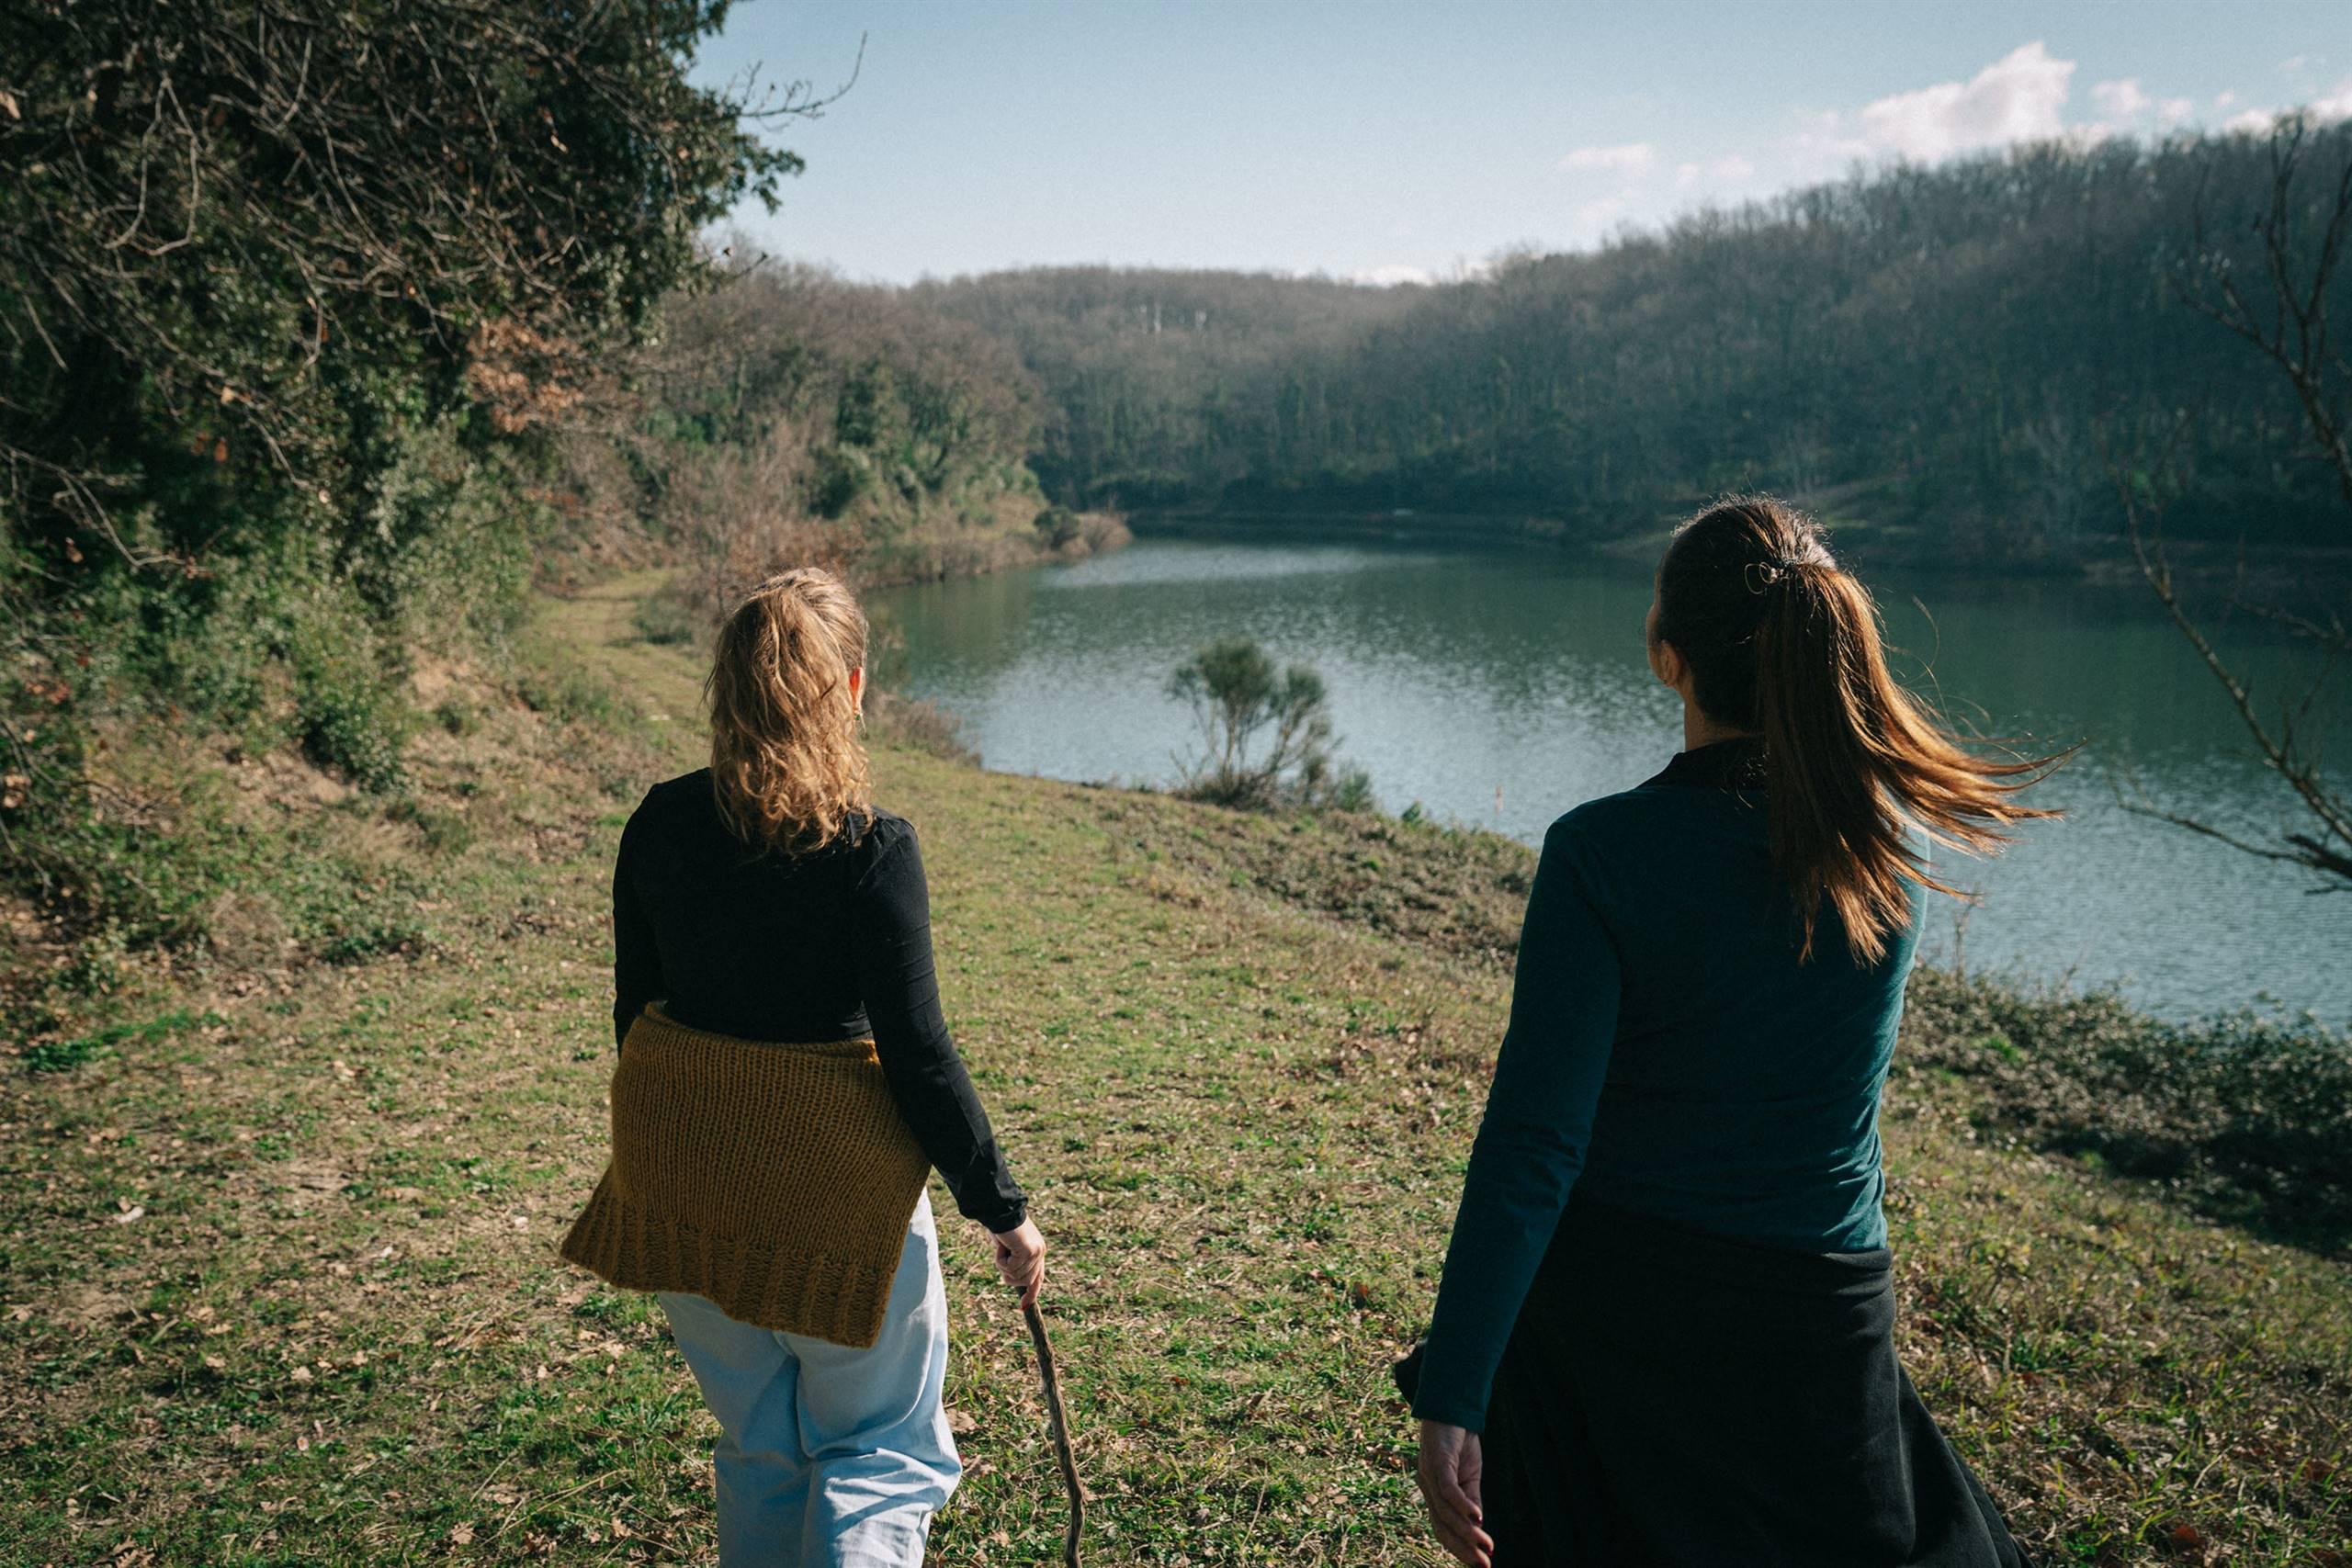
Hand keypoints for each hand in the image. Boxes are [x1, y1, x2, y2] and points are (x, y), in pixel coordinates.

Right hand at [989, 1217, 1044, 1306]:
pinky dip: (1000, 1259)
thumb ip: (1014, 1261)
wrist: (999, 1210)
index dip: (1031, 1293)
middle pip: (1025, 1281)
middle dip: (1008, 1275)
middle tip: (1001, 1255)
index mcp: (1038, 1251)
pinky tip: (1001, 1245)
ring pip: (1016, 1277)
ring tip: (1001, 1248)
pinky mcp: (1028, 1252)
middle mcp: (1040, 1252)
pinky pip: (1010, 1268)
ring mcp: (1036, 1252)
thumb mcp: (1008, 1247)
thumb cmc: (1000, 1226)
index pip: (1038, 1278)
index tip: (1023, 1306)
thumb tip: (1011, 1278)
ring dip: (1002, 1266)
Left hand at [1416, 1419, 1492, 1567]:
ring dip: (1467, 1531)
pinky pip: (1448, 1490)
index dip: (1460, 1548)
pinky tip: (1478, 1517)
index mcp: (1433, 1494)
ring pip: (1446, 1512)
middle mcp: (1427, 1487)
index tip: (1480, 1563)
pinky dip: (1463, 1505)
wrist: (1452, 1406)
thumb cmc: (1459, 1442)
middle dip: (1463, 1548)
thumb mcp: (1469, 1476)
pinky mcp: (1437, 1461)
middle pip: (1442, 1527)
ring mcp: (1429, 1475)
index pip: (1443, 1529)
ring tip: (1486, 1545)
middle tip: (1484, 1564)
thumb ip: (1471, 1499)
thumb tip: (1478, 1527)